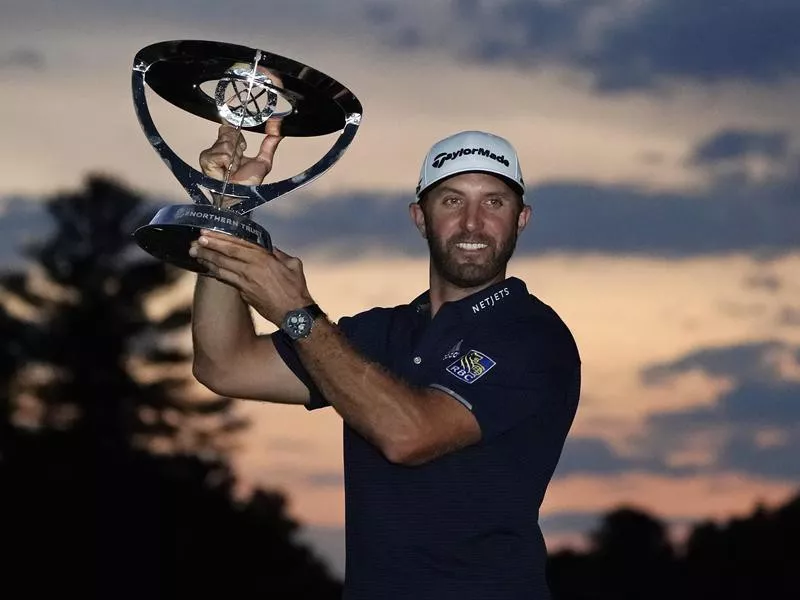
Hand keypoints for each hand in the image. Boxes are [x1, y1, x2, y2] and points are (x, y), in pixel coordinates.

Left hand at [189, 229, 313, 325]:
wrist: (294, 313)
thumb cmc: (296, 289)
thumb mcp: (293, 265)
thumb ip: (280, 255)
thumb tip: (271, 249)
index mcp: (264, 258)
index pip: (237, 244)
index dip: (220, 238)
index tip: (206, 233)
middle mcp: (252, 268)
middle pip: (225, 255)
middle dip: (208, 247)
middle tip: (194, 242)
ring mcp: (246, 282)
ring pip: (221, 268)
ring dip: (207, 260)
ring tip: (194, 253)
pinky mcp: (244, 293)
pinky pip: (226, 280)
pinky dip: (215, 273)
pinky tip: (207, 269)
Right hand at [199, 124, 282, 206]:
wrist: (239, 195)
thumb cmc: (247, 184)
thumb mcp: (263, 161)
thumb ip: (270, 144)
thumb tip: (277, 129)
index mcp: (230, 147)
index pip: (231, 128)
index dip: (239, 138)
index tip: (243, 148)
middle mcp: (218, 149)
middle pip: (228, 132)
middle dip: (237, 147)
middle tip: (237, 162)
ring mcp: (211, 153)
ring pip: (227, 142)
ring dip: (234, 158)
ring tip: (232, 168)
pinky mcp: (206, 159)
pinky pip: (222, 152)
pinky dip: (228, 162)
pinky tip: (226, 170)